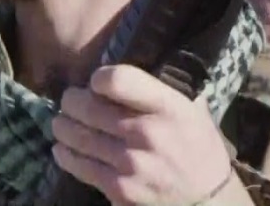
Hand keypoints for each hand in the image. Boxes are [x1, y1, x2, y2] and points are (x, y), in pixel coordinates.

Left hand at [51, 64, 244, 205]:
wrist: (209, 201)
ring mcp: (131, 163)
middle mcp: (147, 132)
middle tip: (68, 100)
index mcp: (168, 106)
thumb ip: (161, 91)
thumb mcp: (191, 111)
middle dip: (72, 101)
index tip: (95, 82)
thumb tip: (126, 75)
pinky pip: (82, 167)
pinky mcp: (119, 189)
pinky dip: (66, 155)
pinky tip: (62, 149)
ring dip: (63, 127)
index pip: (120, 80)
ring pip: (80, 137)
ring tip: (60, 122)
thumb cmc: (199, 148)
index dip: (99, 78)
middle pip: (90, 108)